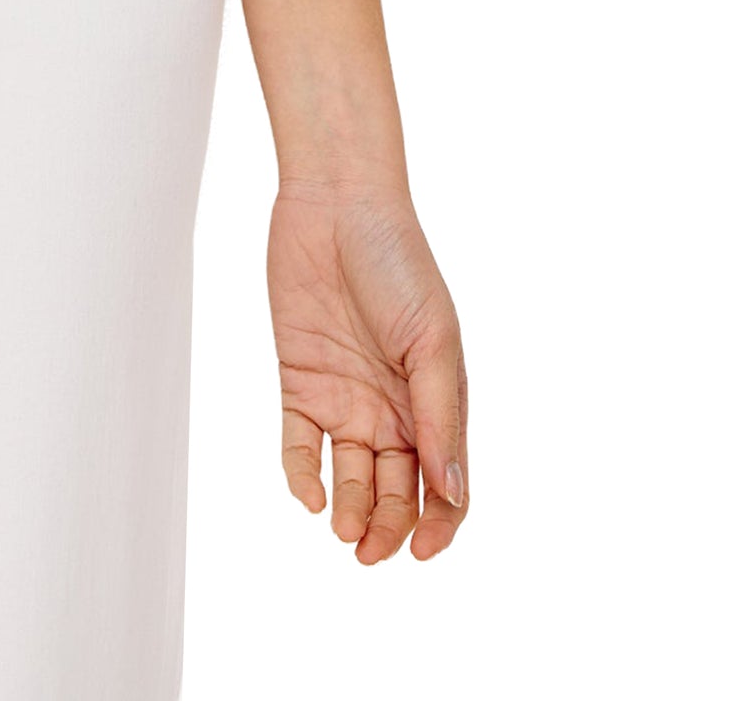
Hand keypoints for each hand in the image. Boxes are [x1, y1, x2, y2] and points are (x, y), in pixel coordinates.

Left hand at [268, 180, 468, 561]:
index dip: (437, 525)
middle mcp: (391, 408)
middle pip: (395, 491)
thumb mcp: (433, 340)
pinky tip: (310, 494)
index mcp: (435, 401)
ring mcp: (345, 397)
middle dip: (387, 528)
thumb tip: (451, 493)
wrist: (337, 202)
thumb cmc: (399, 260)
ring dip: (349, 511)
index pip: (443, 486)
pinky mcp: (300, 382)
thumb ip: (439, 417)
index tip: (421, 550)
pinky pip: (299, 443)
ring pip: (350, 477)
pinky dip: (303, 475)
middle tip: (370, 550)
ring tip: (345, 529)